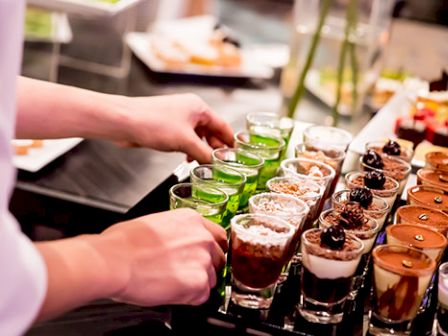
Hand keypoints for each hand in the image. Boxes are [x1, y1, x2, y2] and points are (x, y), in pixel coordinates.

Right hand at [94, 208, 227, 306]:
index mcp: (192, 220)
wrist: (114, 260)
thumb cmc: (123, 242)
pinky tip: (171, 292)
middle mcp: (202, 237)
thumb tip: (177, 243)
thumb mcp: (156, 223)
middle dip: (205, 267)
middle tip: (183, 273)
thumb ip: (177, 232)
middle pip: (218, 257)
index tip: (204, 256)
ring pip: (211, 278)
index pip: (217, 236)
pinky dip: (189, 298)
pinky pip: (202, 296)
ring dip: (196, 283)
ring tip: (172, 283)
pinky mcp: (198, 283)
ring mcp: (202, 260)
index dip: (210, 249)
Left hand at [116, 93, 233, 162]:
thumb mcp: (185, 142)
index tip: (238, 154)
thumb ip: (204, 153)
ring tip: (206, 165)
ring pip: (197, 136)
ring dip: (201, 150)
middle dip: (215, 148)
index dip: (231, 141)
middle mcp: (190, 110)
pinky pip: (185, 139)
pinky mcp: (167, 126)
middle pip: (211, 131)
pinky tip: (188, 160)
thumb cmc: (152, 123)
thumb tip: (217, 163)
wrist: (124, 121)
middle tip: (221, 164)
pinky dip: (189, 149)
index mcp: (198, 108)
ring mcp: (178, 118)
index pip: (222, 125)